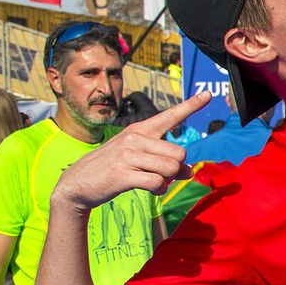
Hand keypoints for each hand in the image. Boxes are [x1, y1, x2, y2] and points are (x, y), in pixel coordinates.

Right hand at [52, 91, 210, 209]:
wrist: (77, 183)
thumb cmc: (114, 168)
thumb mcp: (139, 158)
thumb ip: (165, 160)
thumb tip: (190, 171)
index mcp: (140, 129)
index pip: (170, 115)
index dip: (191, 105)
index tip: (208, 93)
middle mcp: (134, 138)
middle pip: (180, 153)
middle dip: (177, 168)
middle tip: (161, 173)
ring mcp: (127, 156)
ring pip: (171, 168)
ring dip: (167, 180)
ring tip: (153, 181)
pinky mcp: (122, 174)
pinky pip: (158, 183)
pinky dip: (159, 190)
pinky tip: (151, 191)